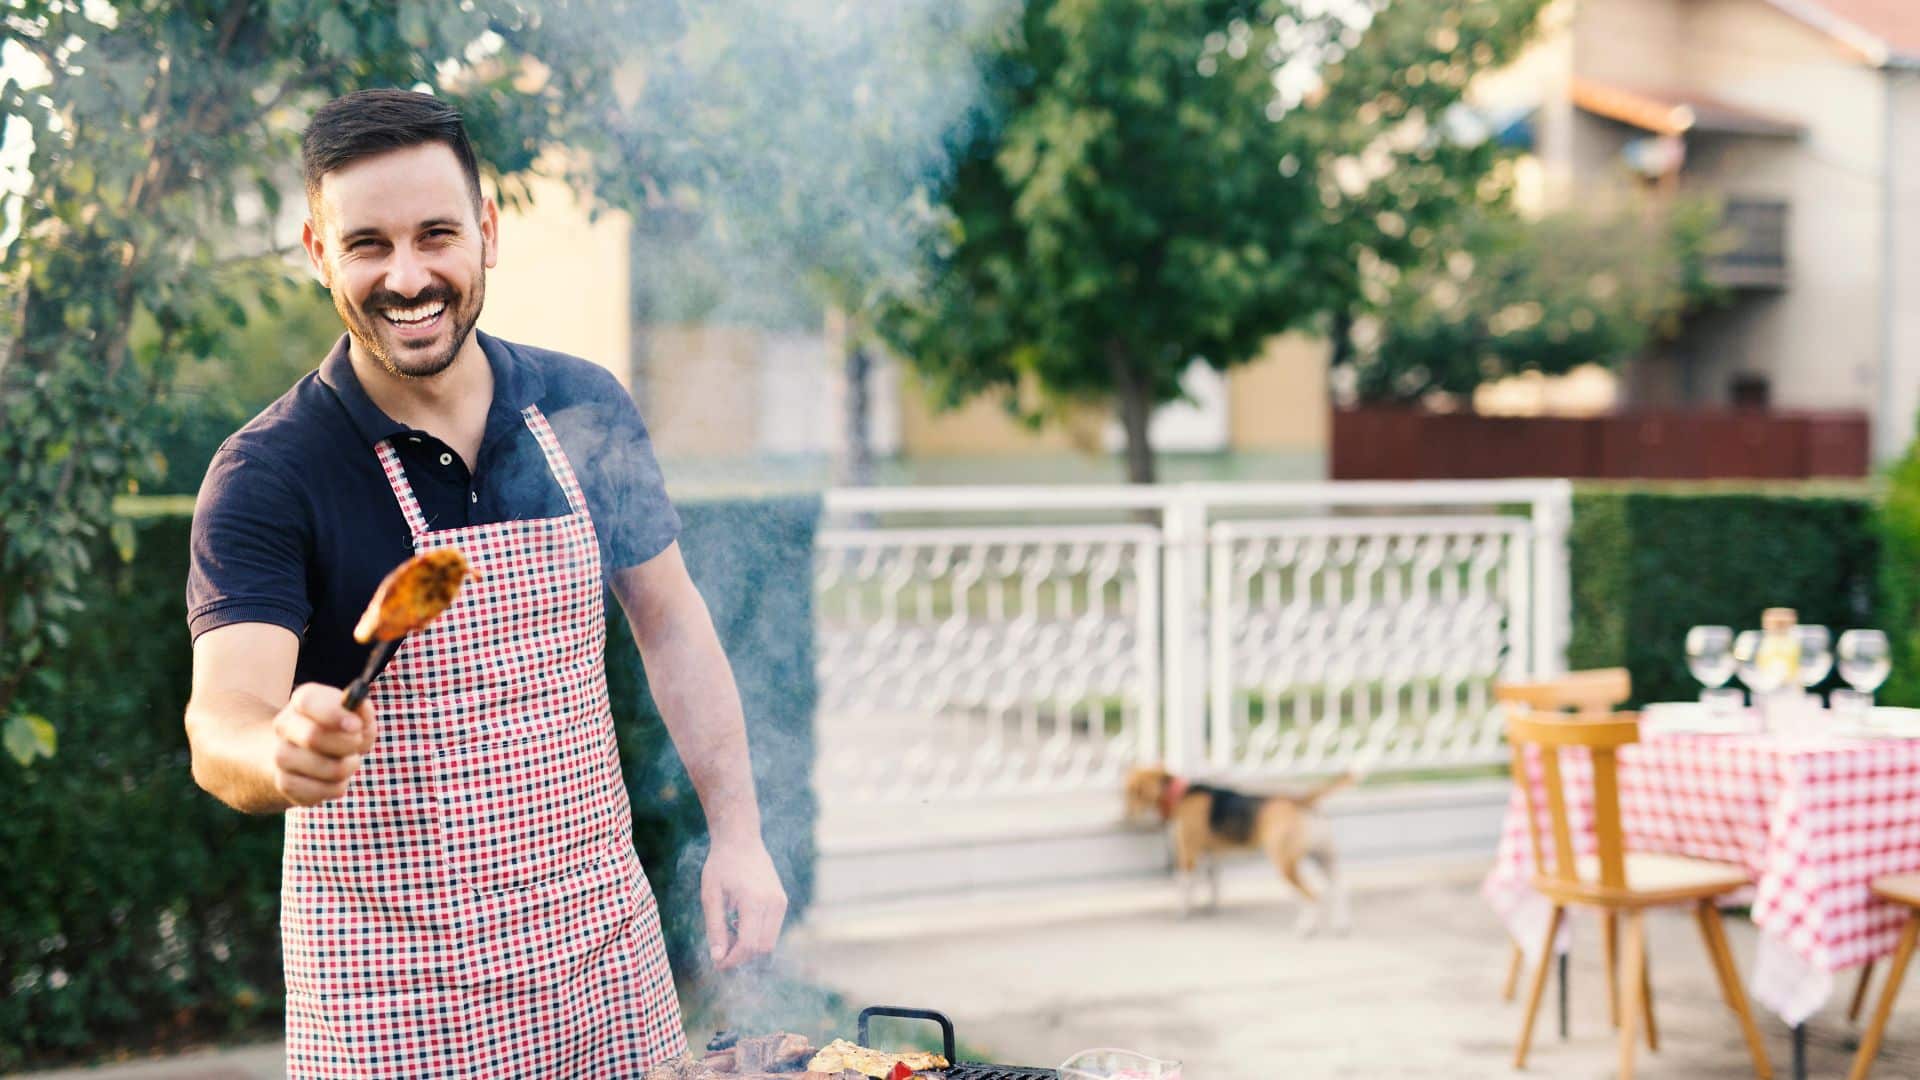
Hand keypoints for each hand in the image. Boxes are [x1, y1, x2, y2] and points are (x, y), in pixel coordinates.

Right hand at [269, 683, 376, 806]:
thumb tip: (361, 707)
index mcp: (302, 702)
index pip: (308, 702)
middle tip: (357, 744)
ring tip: (348, 761)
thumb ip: (362, 710)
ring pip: (326, 768)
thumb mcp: (355, 717)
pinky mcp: (285, 784)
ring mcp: (281, 756)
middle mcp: (284, 726)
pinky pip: (323, 791)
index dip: (334, 713)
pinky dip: (338, 786)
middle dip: (347, 744)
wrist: (306, 757)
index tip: (356, 726)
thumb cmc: (340, 731)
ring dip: (348, 767)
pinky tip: (335, 778)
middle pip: (313, 736)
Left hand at [701, 836, 787, 969]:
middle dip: (741, 956)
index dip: (732, 959)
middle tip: (720, 950)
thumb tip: (717, 958)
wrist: (741, 839)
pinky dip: (756, 935)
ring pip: (769, 941)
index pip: (748, 944)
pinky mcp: (782, 901)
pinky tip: (738, 923)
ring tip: (728, 933)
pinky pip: (772, 930)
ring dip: (749, 946)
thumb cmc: (721, 865)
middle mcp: (773, 903)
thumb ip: (715, 928)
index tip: (717, 963)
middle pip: (762, 947)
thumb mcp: (710, 896)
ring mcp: (781, 902)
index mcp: (754, 901)